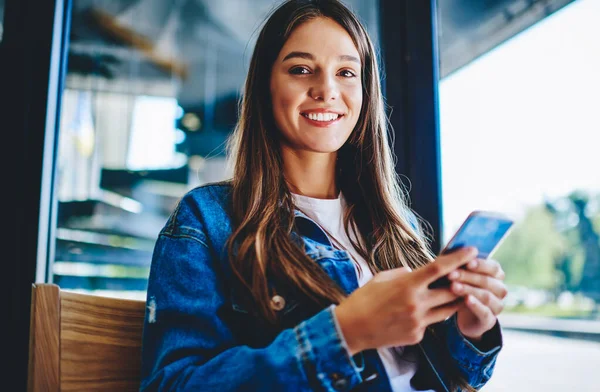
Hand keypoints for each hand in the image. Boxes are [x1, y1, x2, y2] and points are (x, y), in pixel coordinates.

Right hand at [335, 247, 477, 354]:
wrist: (351, 328)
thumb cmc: (364, 299)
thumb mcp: (381, 278)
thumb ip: (403, 274)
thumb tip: (416, 272)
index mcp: (407, 285)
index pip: (439, 268)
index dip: (458, 258)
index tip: (472, 251)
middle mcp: (416, 304)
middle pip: (452, 290)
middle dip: (464, 281)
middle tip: (472, 274)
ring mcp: (418, 322)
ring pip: (449, 310)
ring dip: (455, 300)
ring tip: (460, 292)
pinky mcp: (417, 336)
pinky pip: (432, 323)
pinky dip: (431, 315)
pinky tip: (424, 312)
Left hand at [447, 257, 506, 340]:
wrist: (461, 315)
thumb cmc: (459, 287)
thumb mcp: (458, 274)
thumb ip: (458, 263)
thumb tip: (452, 251)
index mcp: (495, 275)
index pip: (493, 267)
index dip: (481, 264)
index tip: (466, 262)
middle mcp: (499, 289)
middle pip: (488, 281)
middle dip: (468, 276)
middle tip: (451, 274)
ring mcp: (496, 306)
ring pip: (486, 296)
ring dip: (469, 290)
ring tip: (453, 287)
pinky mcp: (489, 320)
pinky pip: (485, 312)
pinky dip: (476, 305)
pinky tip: (466, 300)